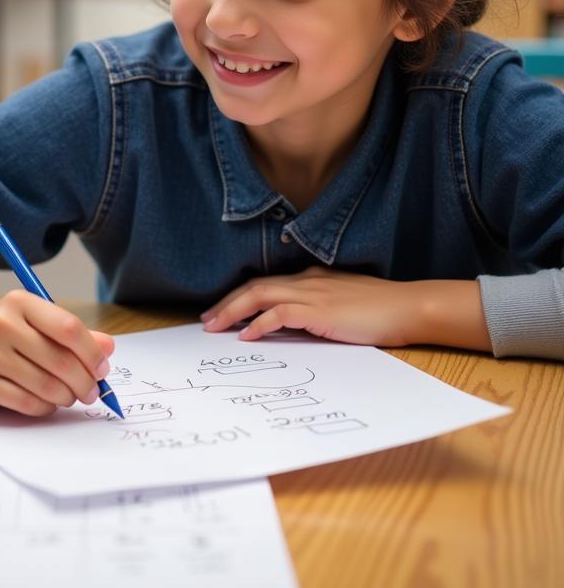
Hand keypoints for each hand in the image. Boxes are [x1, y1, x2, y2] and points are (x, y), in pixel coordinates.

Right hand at [0, 290, 115, 416]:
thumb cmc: (0, 334)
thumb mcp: (31, 321)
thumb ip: (69, 333)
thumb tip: (108, 347)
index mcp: (20, 302)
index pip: (68, 328)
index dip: (92, 352)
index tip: (102, 368)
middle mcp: (2, 324)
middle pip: (60, 360)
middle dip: (84, 382)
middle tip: (92, 391)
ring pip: (46, 385)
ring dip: (66, 397)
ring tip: (70, 396)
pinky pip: (26, 403)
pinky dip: (45, 407)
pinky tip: (47, 403)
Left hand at [201, 269, 491, 350]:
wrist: (408, 307)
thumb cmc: (380, 310)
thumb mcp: (341, 305)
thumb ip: (316, 310)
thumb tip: (293, 326)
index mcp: (310, 278)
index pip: (265, 284)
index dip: (240, 296)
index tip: (221, 311)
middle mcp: (306, 281)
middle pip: (254, 287)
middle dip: (226, 303)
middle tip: (206, 321)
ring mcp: (311, 293)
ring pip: (259, 296)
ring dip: (232, 311)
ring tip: (214, 327)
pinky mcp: (318, 311)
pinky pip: (279, 315)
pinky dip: (259, 324)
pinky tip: (246, 336)